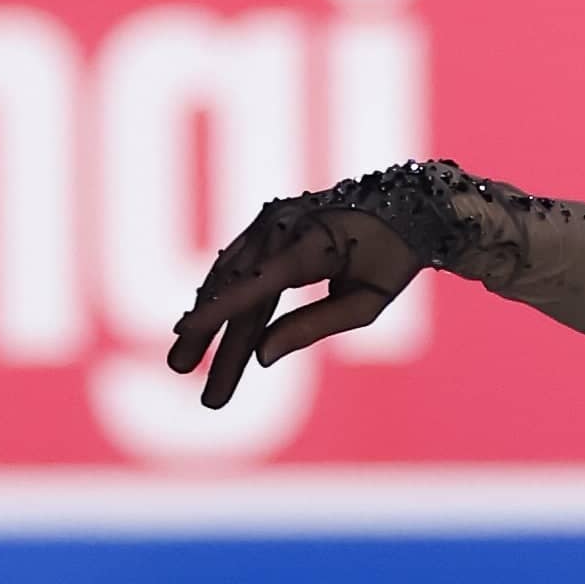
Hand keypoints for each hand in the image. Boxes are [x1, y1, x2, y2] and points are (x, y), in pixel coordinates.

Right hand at [167, 198, 423, 408]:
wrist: (402, 208)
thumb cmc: (390, 260)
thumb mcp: (366, 303)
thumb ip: (315, 327)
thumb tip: (262, 358)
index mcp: (313, 244)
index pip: (258, 284)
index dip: (220, 310)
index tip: (186, 332)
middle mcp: (282, 226)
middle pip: (238, 291)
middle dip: (211, 338)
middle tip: (182, 375)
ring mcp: (268, 223)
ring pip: (227, 279)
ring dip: (204, 322)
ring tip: (182, 363)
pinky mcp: (263, 228)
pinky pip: (233, 268)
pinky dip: (216, 299)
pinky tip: (199, 328)